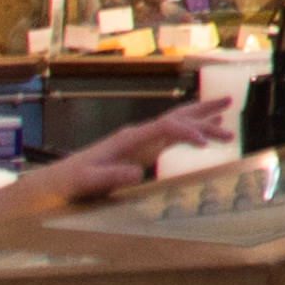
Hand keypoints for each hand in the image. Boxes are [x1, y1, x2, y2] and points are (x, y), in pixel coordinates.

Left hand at [34, 92, 235, 202]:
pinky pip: (170, 138)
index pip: (164, 127)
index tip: (205, 144)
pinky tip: (201, 137)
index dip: (187, 132)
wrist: (54, 182)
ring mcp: (139, 142)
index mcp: (128, 139)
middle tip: (229, 102)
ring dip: (201, 121)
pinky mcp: (139, 152)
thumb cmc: (68, 182)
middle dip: (202, 110)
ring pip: (176, 125)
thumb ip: (109, 176)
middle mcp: (137, 135)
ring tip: (227, 118)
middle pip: (175, 117)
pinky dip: (189, 134)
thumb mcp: (86, 181)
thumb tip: (137, 174)